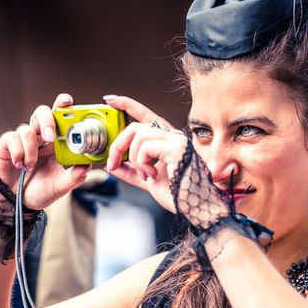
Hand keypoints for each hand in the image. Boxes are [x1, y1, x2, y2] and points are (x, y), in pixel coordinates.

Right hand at [0, 94, 91, 209]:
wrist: (16, 202)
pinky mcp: (6, 144)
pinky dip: (18, 153)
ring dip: (31, 150)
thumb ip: (74, 177)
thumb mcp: (60, 187)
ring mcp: (22, 139)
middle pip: (42, 113)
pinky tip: (19, 164)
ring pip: (27, 129)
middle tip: (51, 138)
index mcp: (55, 142)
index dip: (62, 106)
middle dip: (47, 121)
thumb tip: (87, 167)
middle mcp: (39, 136)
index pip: (59, 118)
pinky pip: (12, 138)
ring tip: (30, 166)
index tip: (68, 101)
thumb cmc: (39, 190)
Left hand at [103, 94, 186, 212]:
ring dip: (133, 158)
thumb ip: (131, 171)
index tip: (110, 100)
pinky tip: (152, 175)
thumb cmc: (179, 195)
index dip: (127, 105)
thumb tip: (112, 165)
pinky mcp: (177, 147)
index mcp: (167, 141)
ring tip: (144, 174)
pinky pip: (146, 146)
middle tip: (112, 162)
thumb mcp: (148, 181)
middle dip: (119, 144)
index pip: (145, 116)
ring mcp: (176, 140)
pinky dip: (142, 163)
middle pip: (136, 126)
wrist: (197, 207)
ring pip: (139, 134)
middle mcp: (173, 136)